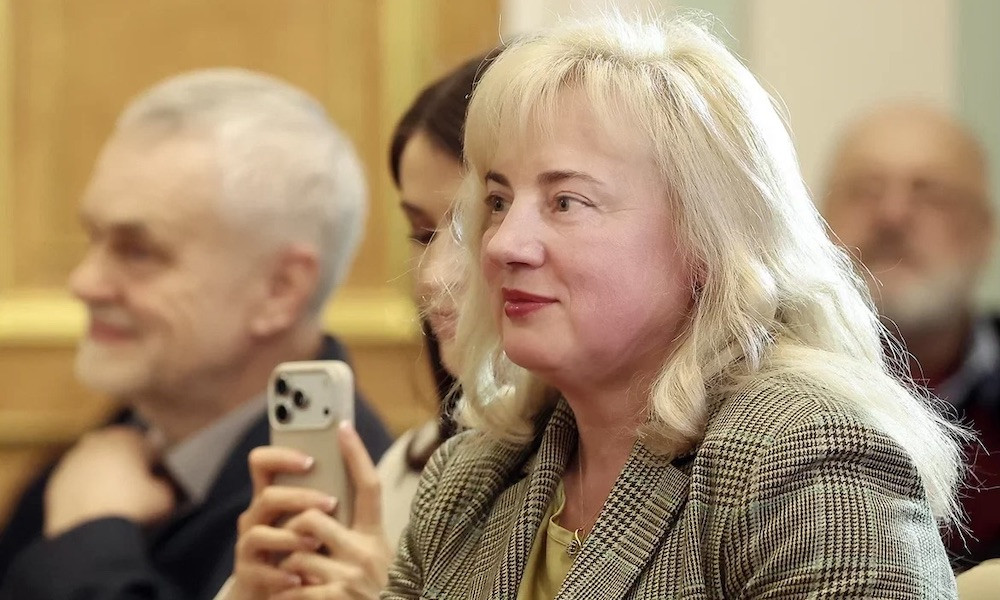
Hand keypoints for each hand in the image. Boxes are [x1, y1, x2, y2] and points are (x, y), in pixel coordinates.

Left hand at [44, 426, 175, 536]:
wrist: (89, 536)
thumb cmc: (131, 509)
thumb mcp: (165, 498)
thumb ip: (166, 485)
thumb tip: (162, 485)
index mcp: (128, 438)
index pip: (150, 446)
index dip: (159, 465)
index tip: (162, 481)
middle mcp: (99, 443)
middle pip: (120, 451)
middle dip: (128, 466)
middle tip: (138, 491)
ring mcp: (73, 461)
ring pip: (96, 464)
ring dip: (105, 477)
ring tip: (115, 503)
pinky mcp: (56, 482)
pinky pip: (78, 483)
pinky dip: (86, 492)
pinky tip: (96, 510)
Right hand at [228, 445, 339, 598]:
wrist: (281, 589)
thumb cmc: (305, 547)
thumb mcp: (316, 519)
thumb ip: (325, 498)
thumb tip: (356, 469)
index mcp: (273, 496)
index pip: (263, 463)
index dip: (281, 456)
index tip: (311, 460)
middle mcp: (257, 516)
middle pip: (268, 496)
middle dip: (299, 497)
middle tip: (331, 503)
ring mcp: (249, 544)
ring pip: (259, 532)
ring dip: (290, 537)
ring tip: (317, 544)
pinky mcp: (247, 573)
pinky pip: (258, 570)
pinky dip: (279, 574)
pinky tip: (298, 578)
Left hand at [271, 423, 390, 599]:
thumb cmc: (371, 593)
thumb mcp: (374, 560)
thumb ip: (353, 536)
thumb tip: (323, 508)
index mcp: (376, 538)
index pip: (369, 486)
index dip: (356, 454)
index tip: (342, 428)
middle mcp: (367, 553)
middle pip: (312, 517)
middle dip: (294, 529)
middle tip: (296, 543)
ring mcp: (351, 577)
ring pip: (296, 555)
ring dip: (288, 569)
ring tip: (298, 580)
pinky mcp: (335, 599)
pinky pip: (292, 588)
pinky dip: (285, 595)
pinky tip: (291, 597)